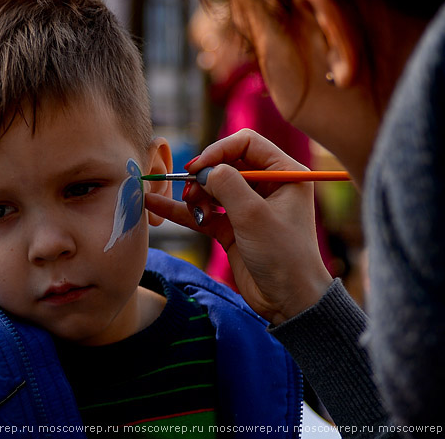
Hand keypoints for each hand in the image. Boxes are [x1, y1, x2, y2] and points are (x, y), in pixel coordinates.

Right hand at [144, 129, 332, 324]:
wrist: (289, 302)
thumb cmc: (283, 255)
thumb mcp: (253, 215)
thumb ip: (226, 184)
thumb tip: (203, 170)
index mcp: (285, 173)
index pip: (246, 143)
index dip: (219, 150)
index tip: (198, 168)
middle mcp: (268, 185)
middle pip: (225, 164)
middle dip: (204, 175)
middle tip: (190, 191)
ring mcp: (248, 207)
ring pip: (212, 187)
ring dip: (195, 194)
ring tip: (189, 206)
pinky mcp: (232, 227)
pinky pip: (204, 211)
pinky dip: (183, 211)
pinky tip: (156, 205)